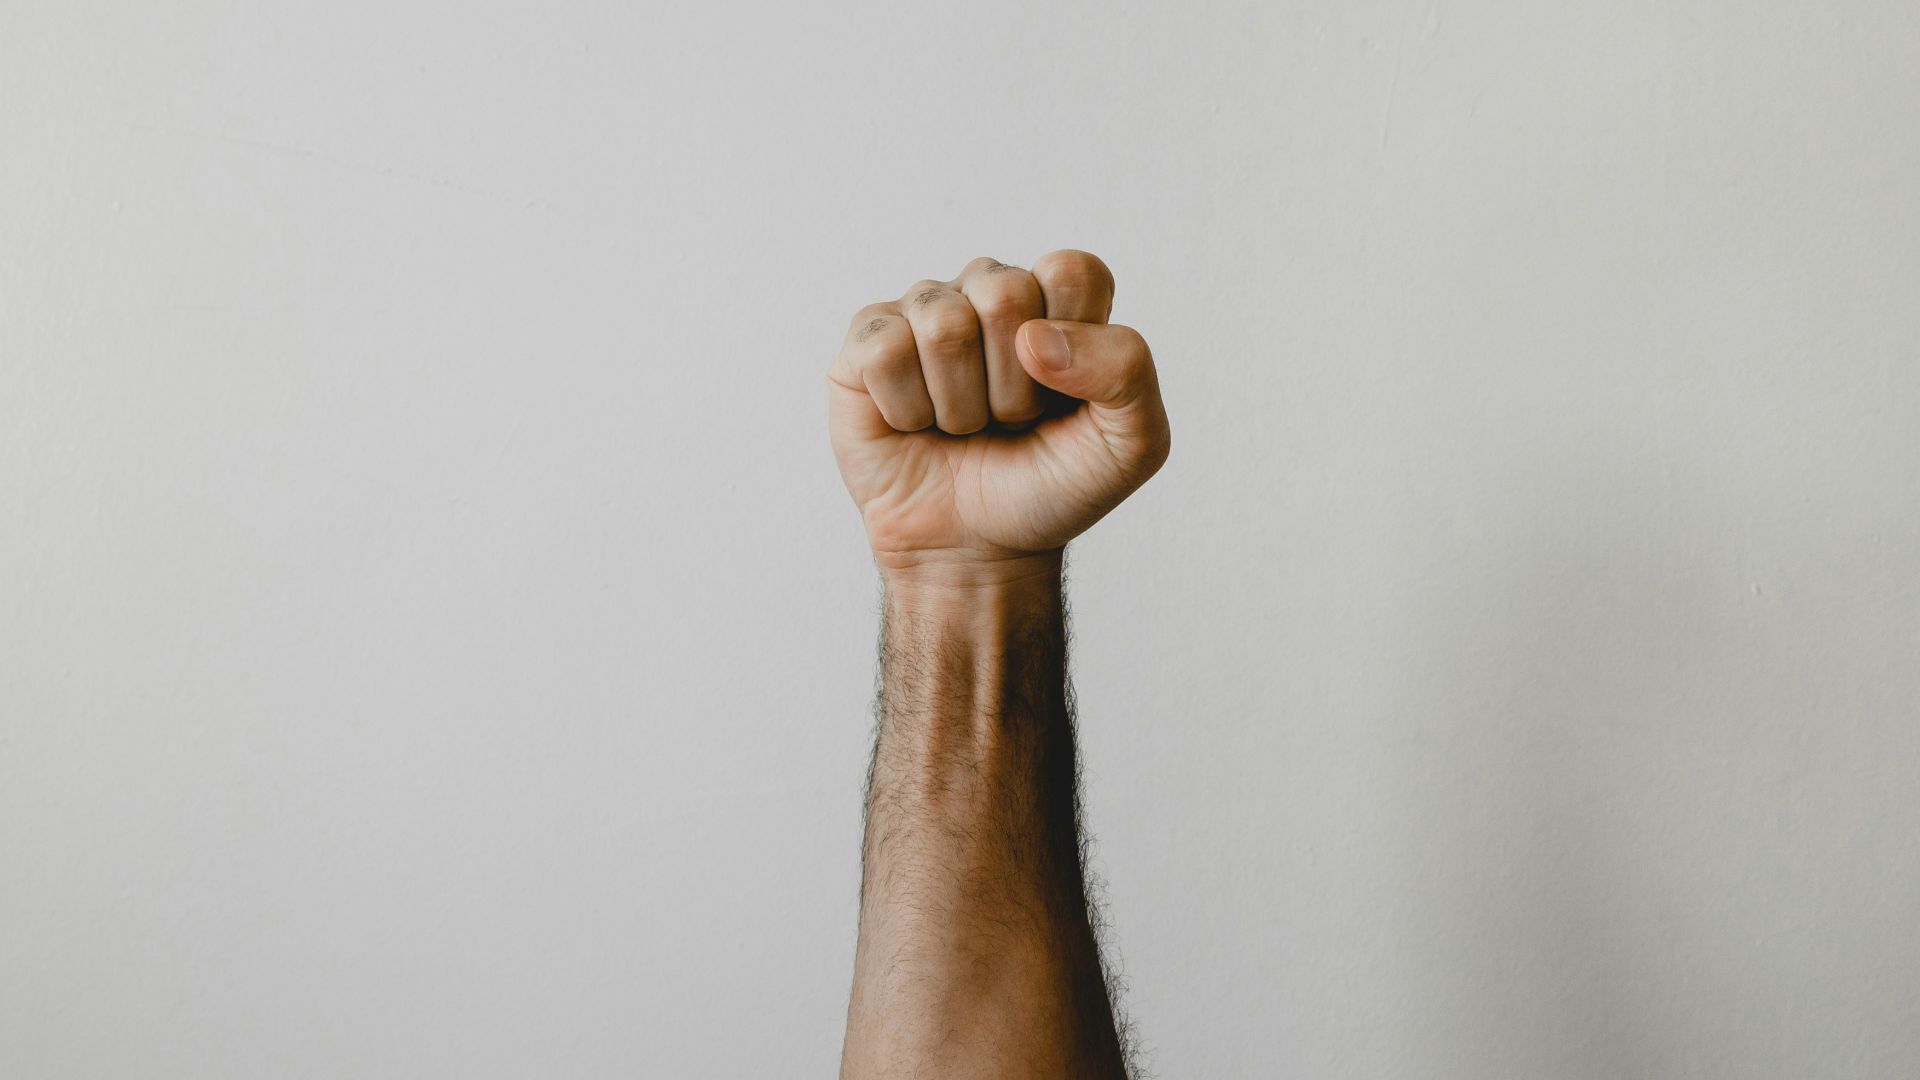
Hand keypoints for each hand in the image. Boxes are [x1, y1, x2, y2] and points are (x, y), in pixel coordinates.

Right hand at [826, 250, 1170, 582]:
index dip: (1071, 341)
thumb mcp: (1130, 445)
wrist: (977, 550)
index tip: (1064, 397)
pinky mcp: (868, 343)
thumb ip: (1126, 370)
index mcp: (1057, 302)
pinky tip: (914, 425)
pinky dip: (906, 410)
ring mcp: (924, 312)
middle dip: (1013, 384)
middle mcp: (988, 292)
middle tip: (1009, 421)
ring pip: (943, 326)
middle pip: (1005, 292)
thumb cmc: (1050, 488)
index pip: (1071, 271)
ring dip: (960, 405)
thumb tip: (1035, 336)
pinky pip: (884, 350)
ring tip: (963, 427)